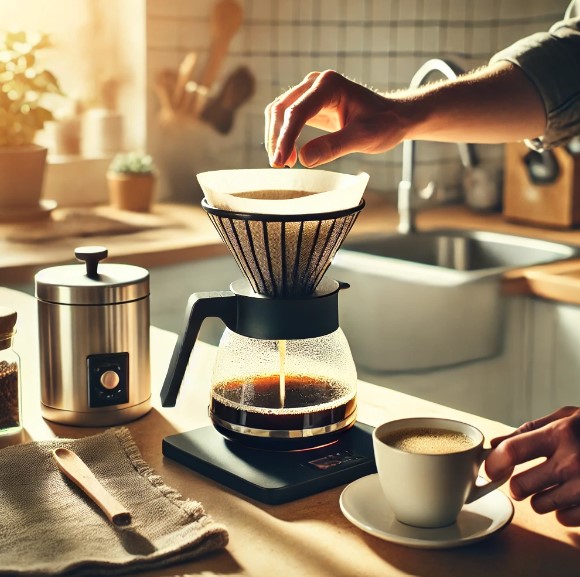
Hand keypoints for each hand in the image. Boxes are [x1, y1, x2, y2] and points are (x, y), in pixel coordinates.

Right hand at [264, 70, 408, 167]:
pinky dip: (283, 136)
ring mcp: (310, 92)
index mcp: (329, 85)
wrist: (393, 117)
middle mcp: (315, 83)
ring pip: (280, 112)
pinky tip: (289, 155)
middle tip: (280, 165)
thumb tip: (303, 159)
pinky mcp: (309, 105)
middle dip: (277, 138)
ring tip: (285, 163)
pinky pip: (287, 118)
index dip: (285, 138)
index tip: (281, 162)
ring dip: (276, 137)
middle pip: (282, 109)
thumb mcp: (363, 138)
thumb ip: (334, 146)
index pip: (298, 111)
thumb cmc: (384, 124)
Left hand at [485, 406, 579, 526]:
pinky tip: (572, 497)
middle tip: (526, 479)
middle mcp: (572, 462)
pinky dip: (563, 511)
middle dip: (518, 485)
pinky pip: (564, 519)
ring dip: (540, 498)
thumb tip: (495, 445)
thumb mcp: (566, 418)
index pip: (513, 451)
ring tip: (554, 485)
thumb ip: (528, 430)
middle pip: (520, 486)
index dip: (495, 462)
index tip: (491, 469)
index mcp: (561, 433)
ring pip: (539, 505)